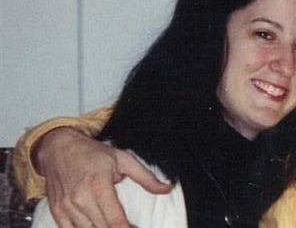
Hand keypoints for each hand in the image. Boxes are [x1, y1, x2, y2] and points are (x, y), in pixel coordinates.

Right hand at [33, 127, 172, 227]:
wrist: (59, 147)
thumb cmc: (92, 153)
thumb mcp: (123, 159)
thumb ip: (146, 178)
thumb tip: (167, 189)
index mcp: (99, 185)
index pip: (115, 220)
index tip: (136, 227)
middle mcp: (81, 198)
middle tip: (129, 225)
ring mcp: (66, 206)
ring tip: (113, 223)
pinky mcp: (57, 210)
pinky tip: (96, 225)